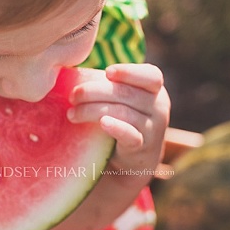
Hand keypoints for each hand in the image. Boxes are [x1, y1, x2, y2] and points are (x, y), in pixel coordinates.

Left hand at [45, 63, 169, 229]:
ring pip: (123, 112)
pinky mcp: (142, 147)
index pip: (151, 76)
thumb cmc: (121, 118)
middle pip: (126, 94)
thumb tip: (70, 72)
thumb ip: (107, 83)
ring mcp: (153, 128)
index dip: (129, 72)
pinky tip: (102, 123)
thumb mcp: (120, 98)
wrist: (131, 157)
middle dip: (94, 92)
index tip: (107, 71)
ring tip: (72, 114)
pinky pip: (130, 135)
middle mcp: (158, 107)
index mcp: (154, 89)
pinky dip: (116, 127)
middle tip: (73, 96)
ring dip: (92, 111)